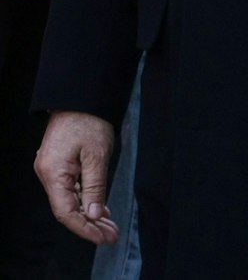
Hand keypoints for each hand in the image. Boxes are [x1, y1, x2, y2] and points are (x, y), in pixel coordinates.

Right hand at [34, 111, 118, 244]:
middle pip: (68, 209)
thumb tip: (93, 214)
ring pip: (70, 200)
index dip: (83, 228)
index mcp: (53, 174)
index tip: (102, 237)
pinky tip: (99, 209)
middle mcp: (48, 174)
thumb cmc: (88, 121)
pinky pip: (71, 189)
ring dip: (90, 214)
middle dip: (90, 224)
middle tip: (111, 235)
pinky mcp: (59, 165)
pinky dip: (86, 200)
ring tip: (109, 226)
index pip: (66, 212)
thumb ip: (95, 186)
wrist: (80, 97)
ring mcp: (52, 170)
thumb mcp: (97, 155)